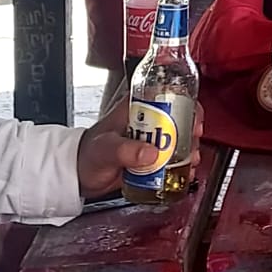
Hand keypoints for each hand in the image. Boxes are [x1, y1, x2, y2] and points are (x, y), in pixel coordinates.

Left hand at [75, 91, 200, 198]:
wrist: (77, 176)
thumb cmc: (86, 155)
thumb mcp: (105, 149)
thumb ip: (127, 151)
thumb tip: (152, 153)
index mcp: (136, 108)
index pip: (168, 96)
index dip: (186, 105)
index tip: (193, 119)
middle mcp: (147, 120)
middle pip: (179, 117)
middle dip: (192, 130)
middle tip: (194, 143)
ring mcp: (150, 138)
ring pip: (178, 138)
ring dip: (189, 148)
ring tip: (190, 160)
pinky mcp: (150, 156)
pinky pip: (171, 156)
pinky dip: (181, 162)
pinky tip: (184, 170)